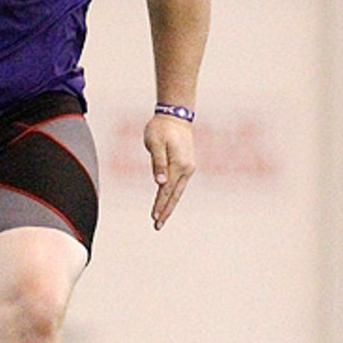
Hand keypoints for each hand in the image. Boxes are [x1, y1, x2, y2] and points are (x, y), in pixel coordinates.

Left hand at [144, 114, 195, 229]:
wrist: (176, 115)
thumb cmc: (161, 128)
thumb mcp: (154, 143)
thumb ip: (158, 163)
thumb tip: (160, 183)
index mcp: (178, 164)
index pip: (166, 190)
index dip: (160, 205)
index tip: (153, 218)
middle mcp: (187, 169)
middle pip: (174, 195)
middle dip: (166, 211)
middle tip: (157, 226)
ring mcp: (189, 167)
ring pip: (178, 191)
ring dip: (169, 205)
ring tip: (161, 218)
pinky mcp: (187, 165)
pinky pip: (179, 184)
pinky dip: (173, 195)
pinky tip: (167, 202)